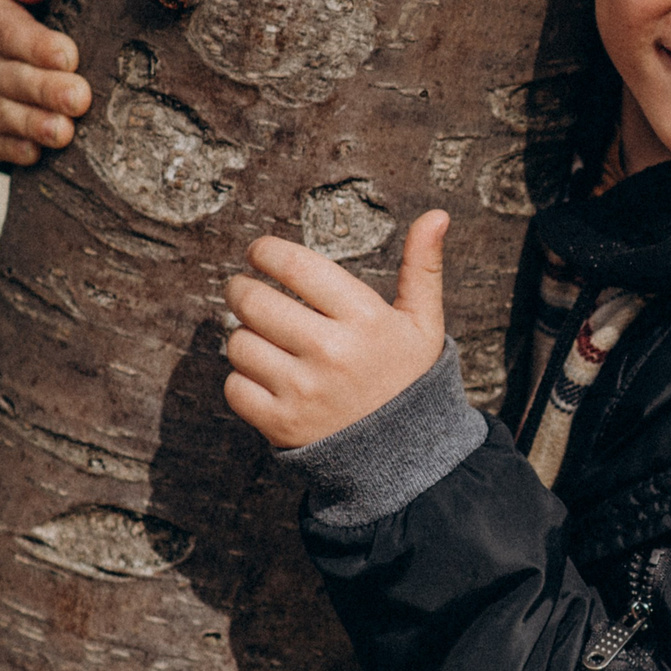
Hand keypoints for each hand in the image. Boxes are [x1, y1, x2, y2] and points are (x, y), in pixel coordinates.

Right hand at [0, 0, 90, 164]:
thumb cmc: (11, 8)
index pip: (8, 33)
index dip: (37, 45)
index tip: (69, 55)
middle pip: (10, 78)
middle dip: (45, 90)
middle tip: (79, 98)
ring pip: (1, 114)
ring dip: (32, 125)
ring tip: (64, 132)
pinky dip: (12, 150)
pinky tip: (37, 153)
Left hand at [223, 213, 451, 448]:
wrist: (405, 455)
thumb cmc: (408, 376)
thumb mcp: (423, 321)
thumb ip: (422, 266)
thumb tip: (437, 215)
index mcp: (365, 319)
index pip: (296, 266)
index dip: (266, 251)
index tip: (259, 252)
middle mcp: (332, 352)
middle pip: (254, 302)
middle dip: (241, 289)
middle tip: (245, 291)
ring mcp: (305, 390)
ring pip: (239, 342)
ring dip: (244, 336)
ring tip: (264, 339)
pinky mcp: (282, 423)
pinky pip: (234, 386)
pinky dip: (242, 379)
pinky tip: (266, 376)